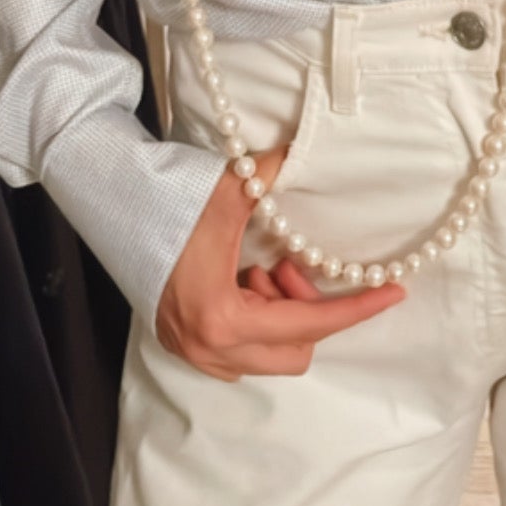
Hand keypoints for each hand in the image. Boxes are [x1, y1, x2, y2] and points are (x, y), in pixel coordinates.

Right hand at [156, 144, 405, 379]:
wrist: (111, 207)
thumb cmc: (169, 202)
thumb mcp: (227, 189)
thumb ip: (271, 177)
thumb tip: (303, 152)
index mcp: (224, 318)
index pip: (310, 324)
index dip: (356, 308)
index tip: (394, 293)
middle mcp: (210, 348)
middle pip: (295, 352)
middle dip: (305, 309)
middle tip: (286, 264)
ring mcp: (193, 352)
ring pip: (269, 353)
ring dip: (279, 314)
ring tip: (259, 268)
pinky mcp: (183, 344)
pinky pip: (243, 349)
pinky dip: (256, 318)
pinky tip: (241, 280)